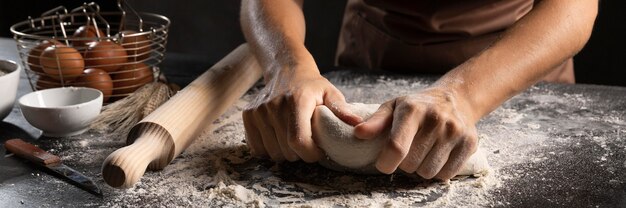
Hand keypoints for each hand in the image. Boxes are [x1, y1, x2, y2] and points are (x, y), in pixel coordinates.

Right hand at [243, 67, 361, 162]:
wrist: (286, 69)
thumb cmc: (312, 86)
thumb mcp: (330, 93)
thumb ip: (342, 110)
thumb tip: (358, 125)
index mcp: (297, 101)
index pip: (298, 141)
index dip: (310, 154)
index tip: (318, 152)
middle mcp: (274, 106)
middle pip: (286, 150)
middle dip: (300, 154)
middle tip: (308, 142)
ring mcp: (258, 111)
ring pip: (272, 152)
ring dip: (285, 152)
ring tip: (294, 138)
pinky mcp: (248, 116)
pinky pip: (257, 148)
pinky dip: (269, 149)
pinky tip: (279, 137)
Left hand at [354, 87, 477, 179]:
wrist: (454, 99)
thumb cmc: (417, 107)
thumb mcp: (392, 107)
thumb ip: (374, 122)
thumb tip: (358, 132)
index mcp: (412, 110)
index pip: (396, 147)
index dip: (386, 162)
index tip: (384, 163)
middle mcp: (436, 119)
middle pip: (410, 164)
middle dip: (404, 163)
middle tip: (409, 149)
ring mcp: (455, 131)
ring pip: (428, 173)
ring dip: (421, 168)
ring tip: (423, 151)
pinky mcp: (469, 143)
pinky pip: (446, 175)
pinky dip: (438, 171)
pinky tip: (437, 155)